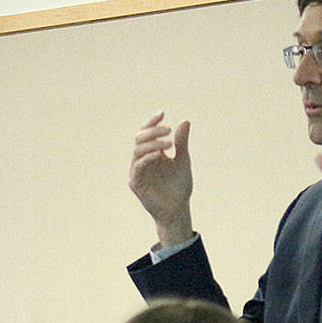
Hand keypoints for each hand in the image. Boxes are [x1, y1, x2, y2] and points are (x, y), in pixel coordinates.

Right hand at [130, 111, 193, 247]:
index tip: (162, 114)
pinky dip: (147, 158)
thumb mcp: (183, 161)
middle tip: (168, 130)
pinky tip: (159, 155)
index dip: (152, 122)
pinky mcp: (136, 183)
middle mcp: (143, 160)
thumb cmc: (179, 186)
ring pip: (137, 150)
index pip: (147, 133)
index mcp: (152, 153)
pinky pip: (138, 167)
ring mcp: (138, 171)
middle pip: (140, 138)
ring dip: (152, 144)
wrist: (178, 209)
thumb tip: (185, 121)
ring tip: (168, 143)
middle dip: (153, 131)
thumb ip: (182, 143)